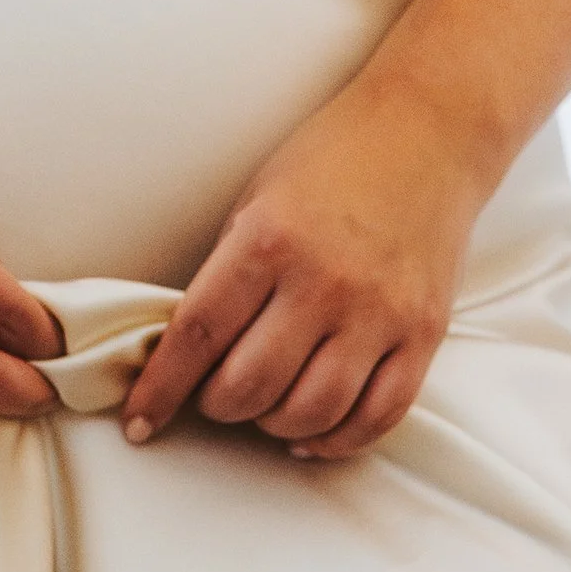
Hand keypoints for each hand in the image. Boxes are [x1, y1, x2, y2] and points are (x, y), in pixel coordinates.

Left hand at [121, 75, 486, 460]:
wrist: (430, 132)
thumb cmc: (334, 162)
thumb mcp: (258, 201)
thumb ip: (230, 276)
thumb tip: (195, 354)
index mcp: (269, 239)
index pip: (199, 335)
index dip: (162, 389)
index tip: (140, 420)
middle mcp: (324, 282)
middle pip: (250, 387)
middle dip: (219, 406)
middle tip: (216, 397)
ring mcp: (379, 313)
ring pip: (310, 412)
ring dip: (273, 425)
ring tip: (266, 409)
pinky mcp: (424, 335)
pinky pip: (377, 417)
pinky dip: (336, 439)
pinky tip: (312, 433)